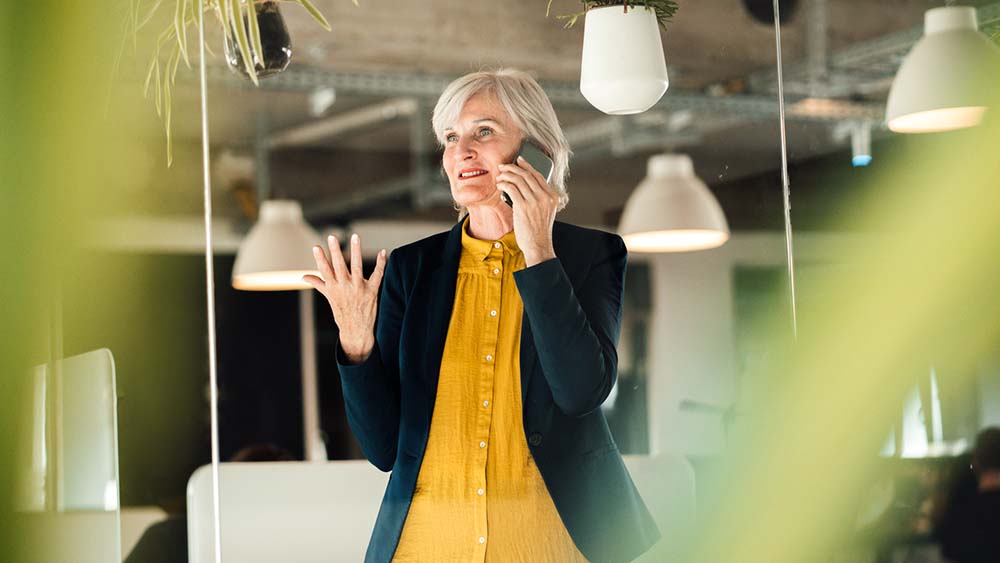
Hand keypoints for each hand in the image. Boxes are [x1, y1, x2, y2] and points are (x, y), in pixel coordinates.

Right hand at [302, 233, 386, 362]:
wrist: (356, 330)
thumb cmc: (342, 312)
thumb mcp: (329, 297)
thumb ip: (318, 283)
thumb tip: (304, 276)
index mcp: (333, 288)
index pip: (325, 270)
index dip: (320, 259)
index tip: (316, 247)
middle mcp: (345, 287)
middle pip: (339, 266)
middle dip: (335, 251)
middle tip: (332, 237)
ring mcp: (359, 289)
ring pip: (357, 267)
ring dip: (356, 251)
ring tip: (355, 237)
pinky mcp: (372, 291)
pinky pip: (377, 275)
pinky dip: (381, 264)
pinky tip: (383, 252)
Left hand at [496, 156, 557, 265]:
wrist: (538, 245)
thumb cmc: (539, 231)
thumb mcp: (546, 211)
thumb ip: (540, 198)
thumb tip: (523, 185)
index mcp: (553, 197)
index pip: (538, 176)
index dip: (527, 166)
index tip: (519, 160)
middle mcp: (545, 197)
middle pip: (527, 175)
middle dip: (513, 168)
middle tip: (503, 166)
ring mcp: (535, 201)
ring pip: (518, 180)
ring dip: (506, 175)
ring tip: (500, 176)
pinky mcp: (523, 206)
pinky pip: (511, 189)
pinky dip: (504, 184)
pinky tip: (500, 185)